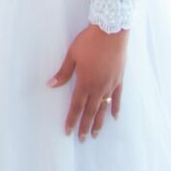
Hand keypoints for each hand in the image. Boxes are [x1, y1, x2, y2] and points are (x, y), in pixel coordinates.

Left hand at [48, 24, 126, 140]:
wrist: (111, 32)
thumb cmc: (89, 42)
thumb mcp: (72, 56)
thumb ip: (63, 73)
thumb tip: (50, 85)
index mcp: (85, 82)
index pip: (76, 106)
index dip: (72, 120)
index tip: (68, 131)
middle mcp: (98, 88)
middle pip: (90, 111)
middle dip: (85, 126)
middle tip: (82, 139)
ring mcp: (110, 85)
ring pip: (104, 108)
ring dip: (99, 122)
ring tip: (96, 134)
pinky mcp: (119, 79)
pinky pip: (117, 98)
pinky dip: (115, 108)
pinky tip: (114, 117)